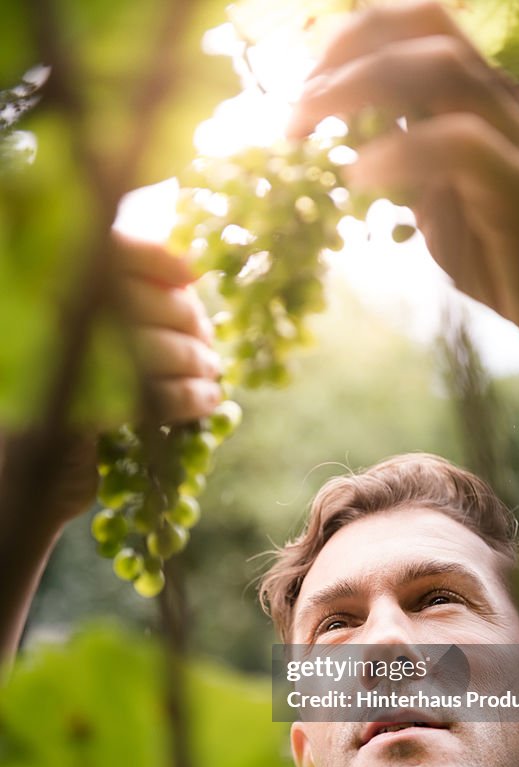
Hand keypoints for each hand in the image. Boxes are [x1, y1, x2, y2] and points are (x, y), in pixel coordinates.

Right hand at [1, 231, 221, 529]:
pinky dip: (188, 399)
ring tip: (213, 375)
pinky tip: (207, 403)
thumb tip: (189, 275)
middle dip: (186, 319)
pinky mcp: (76, 419)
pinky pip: (150, 396)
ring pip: (147, 346)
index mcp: (50, 297)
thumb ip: (126, 311)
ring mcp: (58, 371)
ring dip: (193, 361)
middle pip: (136, 297)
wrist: (31, 488)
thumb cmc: (71, 413)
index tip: (193, 273)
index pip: (107, 252)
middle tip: (209, 345)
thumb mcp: (96, 351)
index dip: (156, 256)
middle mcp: (48, 325)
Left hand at [288, 1, 518, 348]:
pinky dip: (401, 150)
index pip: (416, 23)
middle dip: (348, 51)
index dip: (351, 38)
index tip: (301, 90)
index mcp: (472, 97)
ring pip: (446, 70)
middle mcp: (497, 102)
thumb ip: (393, 156)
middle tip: (295, 112)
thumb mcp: (426, 196)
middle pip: (428, 25)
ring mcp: (514, 140)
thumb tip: (328, 138)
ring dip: (361, 87)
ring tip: (309, 132)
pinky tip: (358, 177)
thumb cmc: (489, 252)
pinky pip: (462, 147)